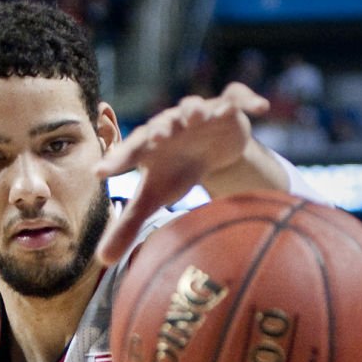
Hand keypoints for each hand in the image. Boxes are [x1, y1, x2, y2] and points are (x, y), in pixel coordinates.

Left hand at [95, 85, 269, 266]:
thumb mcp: (152, 198)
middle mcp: (170, 126)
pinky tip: (261, 108)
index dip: (114, 162)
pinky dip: (247, 100)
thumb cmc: (174, 171)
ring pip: (194, 106)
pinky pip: (236, 99)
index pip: (127, 154)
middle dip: (160, 129)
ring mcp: (199, 115)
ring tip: (196, 115)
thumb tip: (102, 261)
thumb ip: (127, 225)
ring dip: (194, 109)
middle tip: (156, 138)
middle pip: (161, 125)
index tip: (99, 173)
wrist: (208, 146)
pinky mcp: (225, 109)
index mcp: (148, 147)